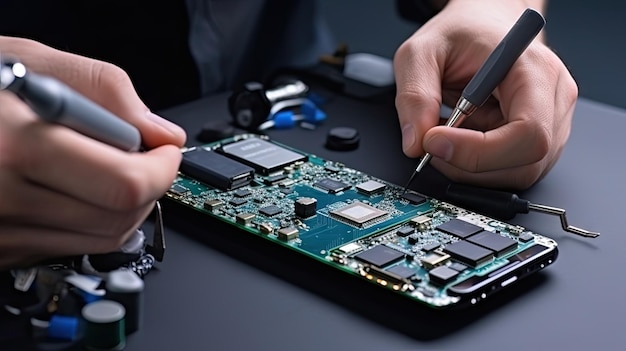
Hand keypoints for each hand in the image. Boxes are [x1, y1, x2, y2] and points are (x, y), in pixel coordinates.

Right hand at [0, 37, 186, 268]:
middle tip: (143, 158)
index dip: (161, 167)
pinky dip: (92, 219)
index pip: (125, 183)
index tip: (165, 151)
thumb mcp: (32, 61)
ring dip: (126, 205)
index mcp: (15, 147)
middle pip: (122, 217)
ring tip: (105, 167)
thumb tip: (161, 132)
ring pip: (104, 238)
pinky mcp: (1, 250)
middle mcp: (4, 200)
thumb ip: (106, 90)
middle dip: (150, 186)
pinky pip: (73, 246)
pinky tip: (74, 187)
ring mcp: (1, 233)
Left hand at [394, 0, 576, 189]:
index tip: (435, 142)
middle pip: (525, 164)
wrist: (483, 25)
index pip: (528, 133)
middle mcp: (553, 99)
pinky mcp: (538, 141)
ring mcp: (551, 123)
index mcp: (535, 70)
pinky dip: (478, 167)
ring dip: (471, 169)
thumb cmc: (463, 32)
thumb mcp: (421, 52)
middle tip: (431, 144)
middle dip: (468, 165)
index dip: (479, 152)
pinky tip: (461, 141)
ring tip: (446, 137)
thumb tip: (415, 142)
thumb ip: (415, 95)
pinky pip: (511, 171)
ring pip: (518, 175)